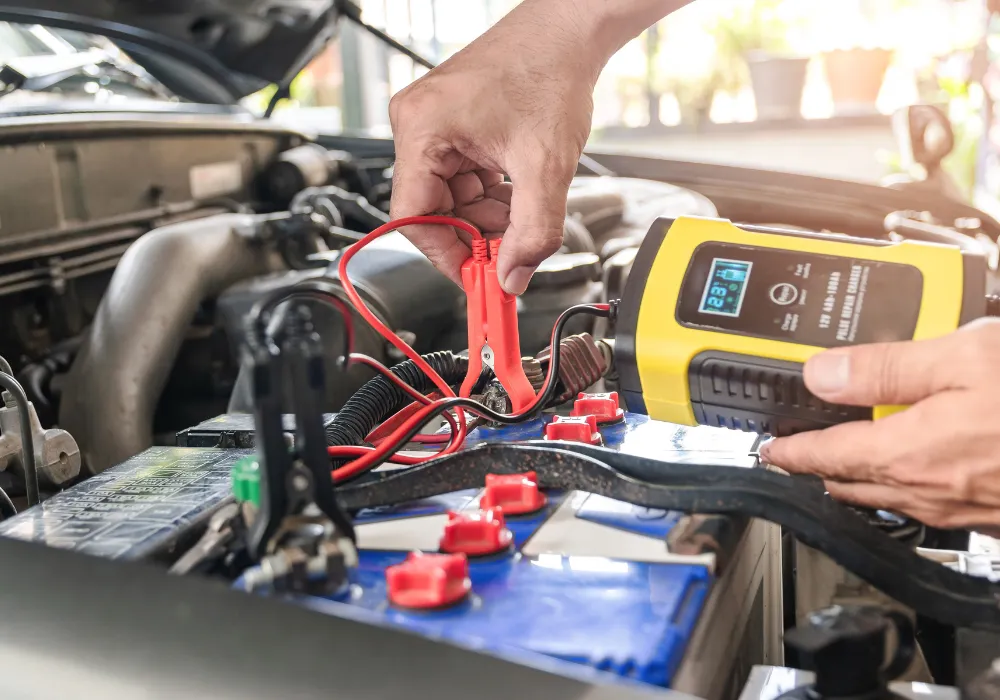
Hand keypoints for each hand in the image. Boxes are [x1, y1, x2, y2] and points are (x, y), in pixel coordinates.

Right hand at [389, 0, 691, 292]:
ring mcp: (434, 125)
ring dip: (487, 218)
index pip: (414, 218)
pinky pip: (464, 179)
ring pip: (452, 198)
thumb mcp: (545, 167)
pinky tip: (518, 194)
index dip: (446, 257)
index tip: (475, 281)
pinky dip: (491, 196)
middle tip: (509, 257)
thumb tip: (513, 277)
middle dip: (475, 236)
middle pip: (434, 210)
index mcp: (422, 130)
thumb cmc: (549, 71)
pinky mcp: (454, 126)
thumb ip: (532, 232)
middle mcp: (418, 125)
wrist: (568, 31)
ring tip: (524, 216)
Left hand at [759, 318, 999, 531]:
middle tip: (801, 450)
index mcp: (908, 454)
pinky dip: (909, 483)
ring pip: (890, 497)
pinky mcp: (993, 517)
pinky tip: (922, 461)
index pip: (825, 456)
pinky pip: (931, 505)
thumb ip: (887, 368)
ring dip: (863, 476)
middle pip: (851, 483)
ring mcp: (963, 511)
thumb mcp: (966, 359)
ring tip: (851, 453)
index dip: (791, 451)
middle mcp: (930, 493)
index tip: (770, 449)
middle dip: (821, 465)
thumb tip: (824, 374)